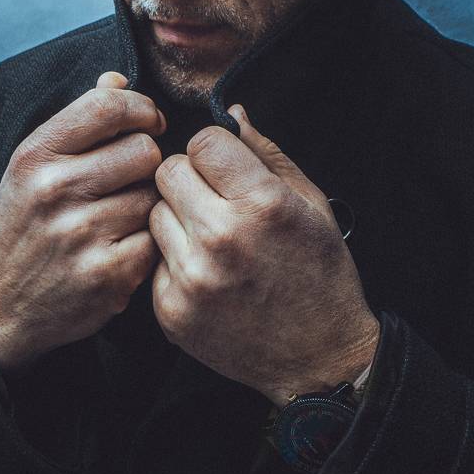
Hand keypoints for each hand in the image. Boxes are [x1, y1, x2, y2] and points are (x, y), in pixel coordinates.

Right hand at [0, 71, 164, 371]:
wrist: (0, 305)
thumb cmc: (26, 225)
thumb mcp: (33, 167)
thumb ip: (77, 121)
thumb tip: (118, 78)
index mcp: (34, 155)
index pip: (107, 106)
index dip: (141, 108)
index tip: (149, 122)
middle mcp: (53, 190)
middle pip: (144, 150)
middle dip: (147, 162)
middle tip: (133, 179)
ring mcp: (81, 234)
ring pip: (154, 195)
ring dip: (149, 204)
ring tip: (124, 216)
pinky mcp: (107, 275)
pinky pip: (157, 238)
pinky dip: (148, 242)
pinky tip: (125, 247)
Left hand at [148, 104, 379, 406]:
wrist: (318, 359)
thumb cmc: (319, 274)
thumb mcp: (310, 203)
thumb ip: (266, 154)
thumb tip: (232, 113)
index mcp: (262, 204)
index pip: (201, 142)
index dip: (215, 150)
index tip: (226, 167)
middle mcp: (222, 238)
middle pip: (169, 171)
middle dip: (190, 178)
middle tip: (214, 199)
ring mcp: (192, 278)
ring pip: (154, 213)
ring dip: (177, 217)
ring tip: (211, 237)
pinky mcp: (171, 311)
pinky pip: (153, 259)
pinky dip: (174, 260)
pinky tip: (206, 273)